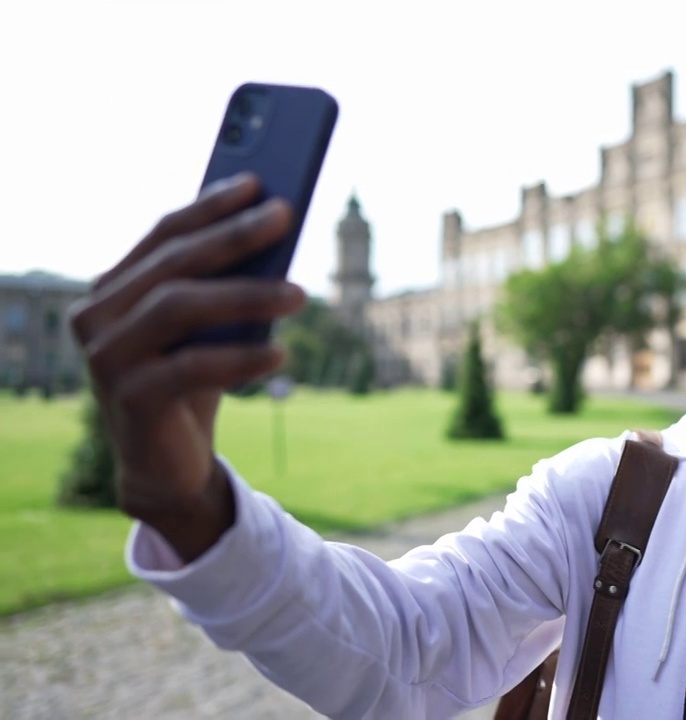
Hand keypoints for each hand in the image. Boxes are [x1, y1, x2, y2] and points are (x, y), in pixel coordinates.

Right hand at [69, 172, 305, 561]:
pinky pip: (190, 368)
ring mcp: (106, 358)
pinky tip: (280, 355)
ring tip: (300, 294)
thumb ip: (223, 285)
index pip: (164, 234)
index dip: (211, 205)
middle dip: (234, 235)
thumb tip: (273, 229)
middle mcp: (97, 316)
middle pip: (174, 264)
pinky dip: (240, 359)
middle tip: (286, 216)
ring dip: (245, 295)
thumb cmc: (191, 381)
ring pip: (179, 307)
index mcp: (114, 288)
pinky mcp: (129, 399)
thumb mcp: (209, 328)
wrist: (166, 464)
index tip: (258, 183)